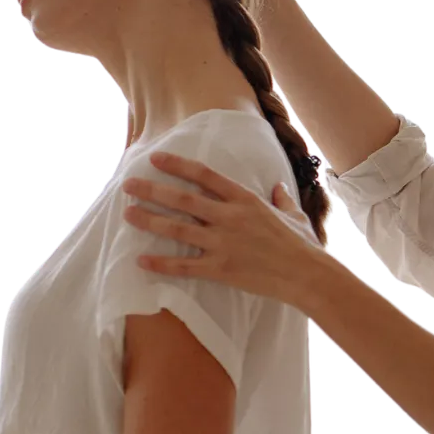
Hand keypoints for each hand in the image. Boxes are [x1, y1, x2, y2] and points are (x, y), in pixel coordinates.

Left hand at [122, 152, 325, 308]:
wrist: (306, 275)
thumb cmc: (302, 245)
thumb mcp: (293, 214)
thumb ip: (281, 199)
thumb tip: (278, 187)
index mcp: (245, 200)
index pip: (205, 176)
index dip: (178, 165)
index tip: (156, 158)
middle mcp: (230, 218)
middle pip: (183, 199)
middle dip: (152, 190)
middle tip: (128, 185)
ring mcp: (223, 244)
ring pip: (178, 229)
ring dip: (150, 220)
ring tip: (127, 214)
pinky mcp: (221, 269)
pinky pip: (185, 266)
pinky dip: (162, 263)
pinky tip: (141, 260)